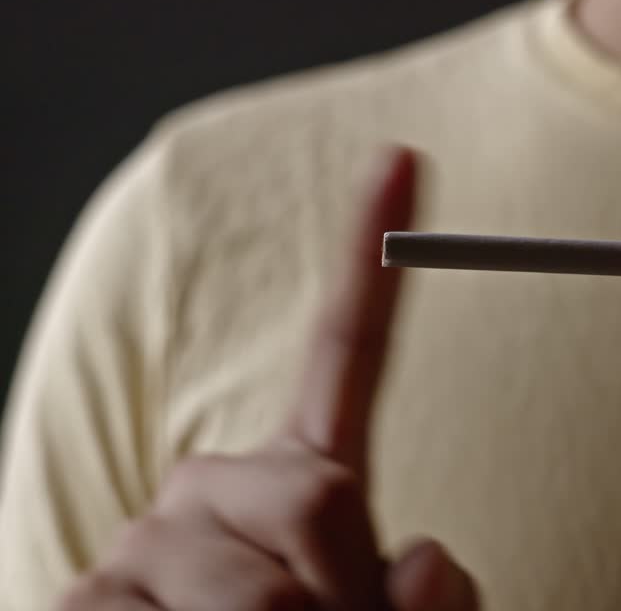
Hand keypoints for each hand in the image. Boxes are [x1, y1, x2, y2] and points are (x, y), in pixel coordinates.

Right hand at [59, 148, 477, 610]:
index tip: (404, 159)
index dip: (373, 255)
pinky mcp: (83, 600)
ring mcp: (146, 540)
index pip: (346, 354)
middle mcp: (215, 490)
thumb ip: (431, 602)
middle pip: (319, 496)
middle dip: (343, 593)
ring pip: (251, 586)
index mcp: (304, 485)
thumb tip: (427, 558)